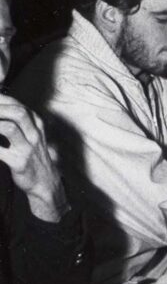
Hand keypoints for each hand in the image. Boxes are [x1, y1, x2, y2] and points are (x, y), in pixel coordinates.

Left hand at [0, 94, 67, 221]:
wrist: (45, 183)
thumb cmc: (34, 157)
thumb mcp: (33, 136)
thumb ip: (20, 122)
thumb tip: (1, 108)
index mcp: (37, 125)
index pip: (19, 105)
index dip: (1, 100)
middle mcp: (35, 135)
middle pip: (17, 112)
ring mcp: (28, 149)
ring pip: (9, 128)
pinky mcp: (19, 163)